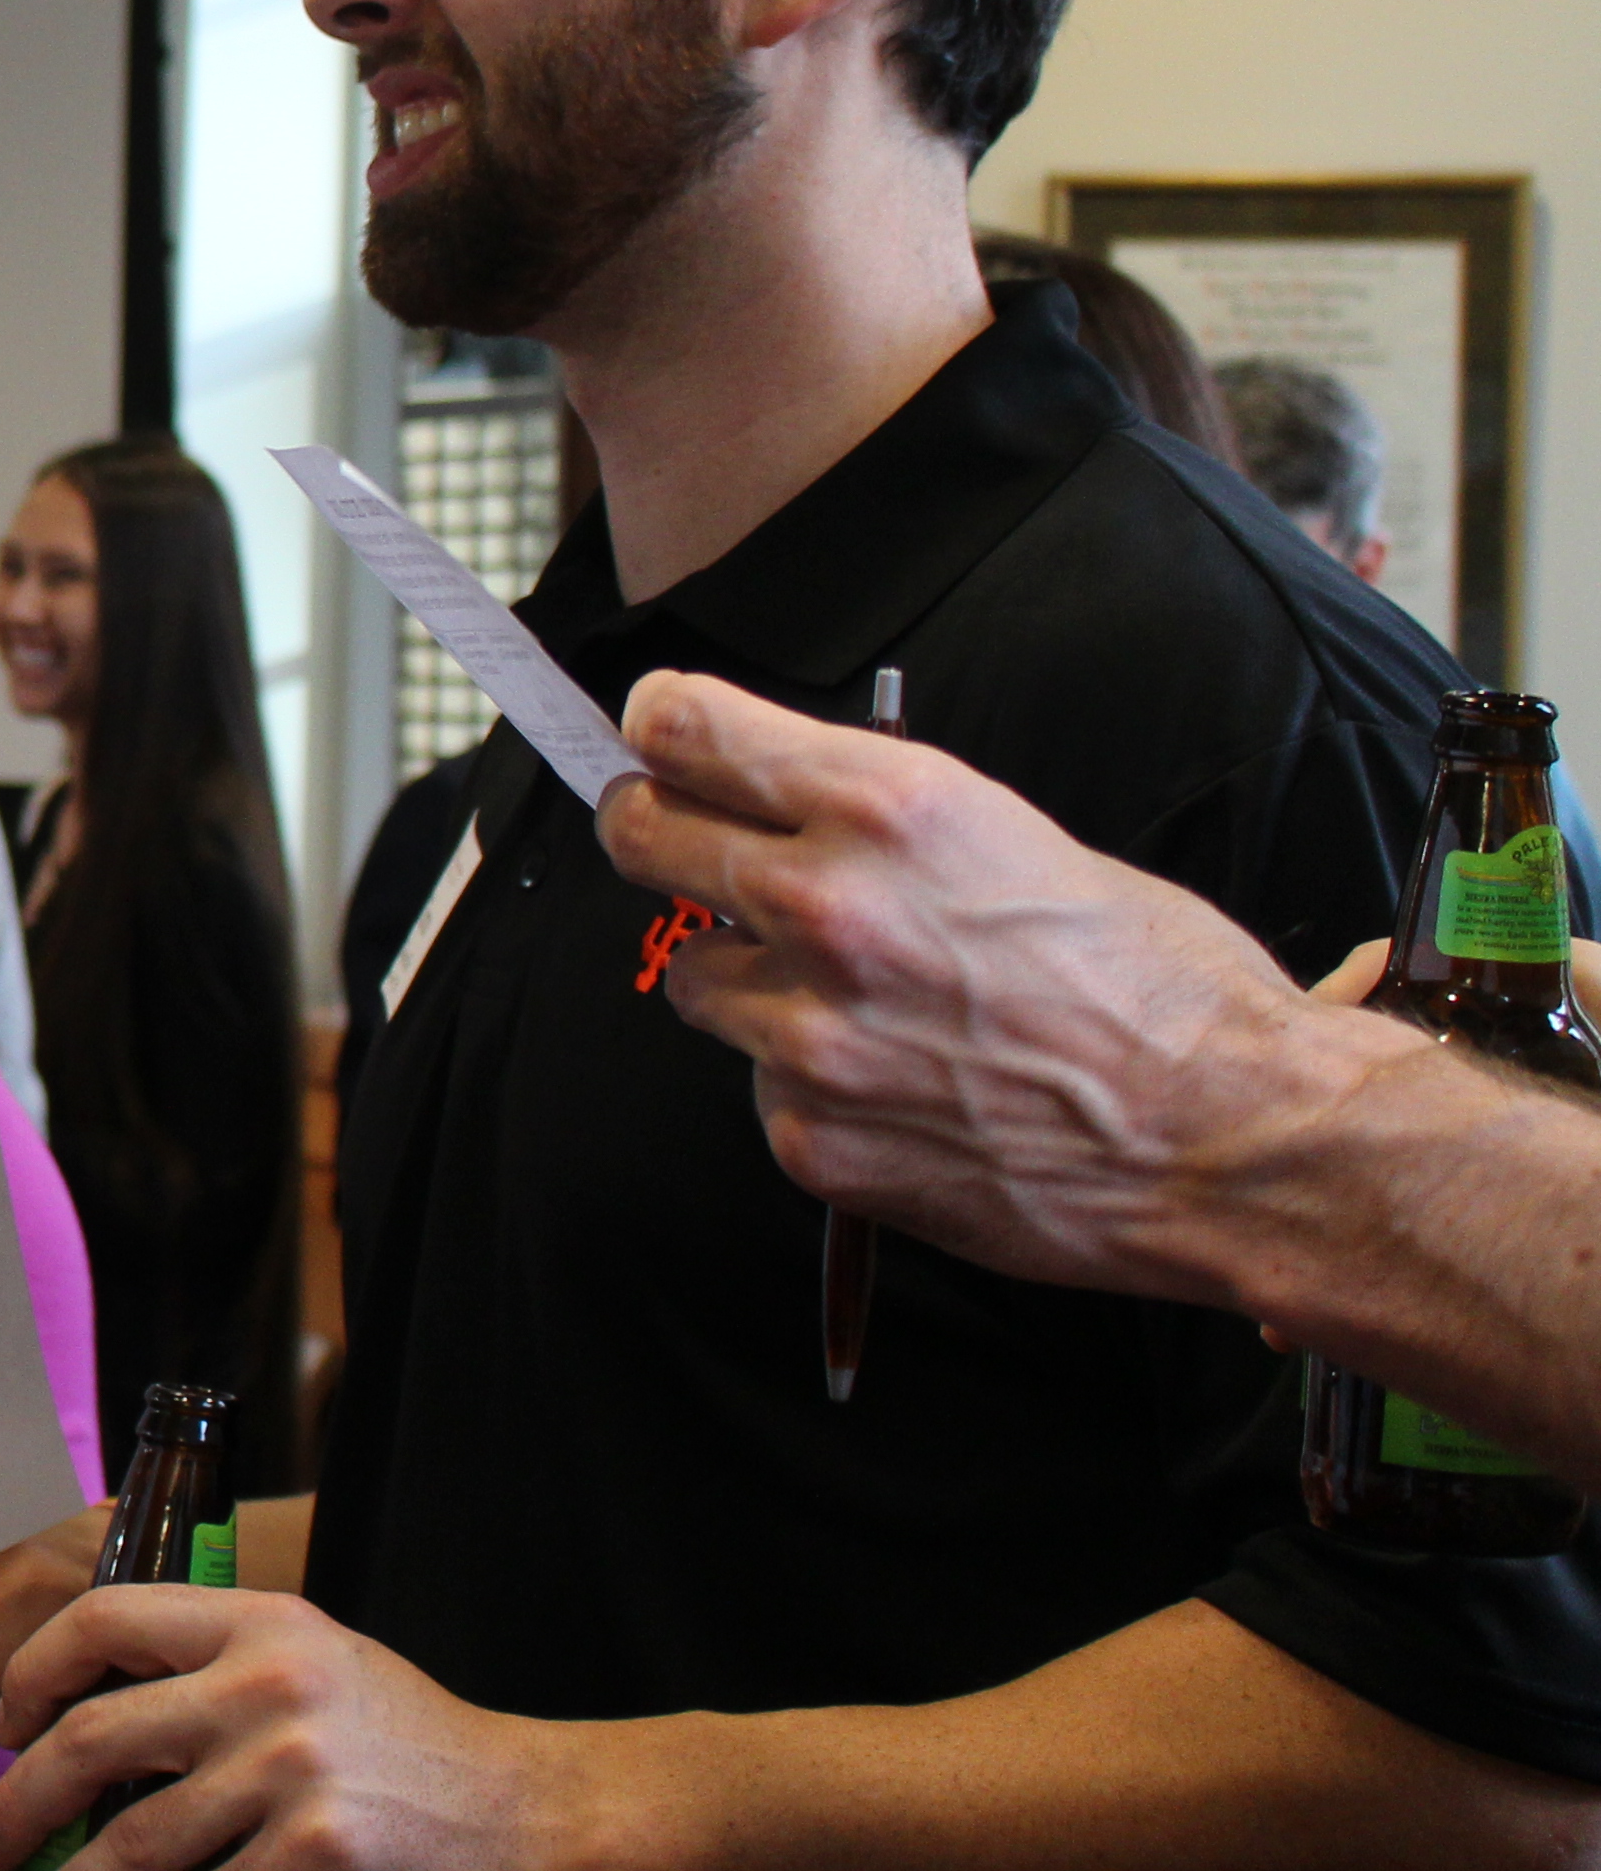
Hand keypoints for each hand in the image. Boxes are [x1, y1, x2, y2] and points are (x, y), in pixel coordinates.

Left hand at [0, 1585, 585, 1870]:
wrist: (538, 1819)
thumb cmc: (414, 1751)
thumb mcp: (317, 1670)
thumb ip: (217, 1679)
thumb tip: (89, 1740)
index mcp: (257, 1622)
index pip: (104, 1618)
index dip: (34, 1674)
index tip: (5, 1730)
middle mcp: (266, 1685)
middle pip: (93, 1739)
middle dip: (20, 1806)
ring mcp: (291, 1770)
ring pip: (131, 1843)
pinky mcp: (318, 1856)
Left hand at [600, 670, 1377, 1309]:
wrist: (1231, 1139)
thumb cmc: (1162, 988)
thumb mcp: (1022, 839)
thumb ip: (880, 820)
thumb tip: (787, 803)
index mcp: (886, 808)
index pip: (683, 731)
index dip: (663, 731)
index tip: (657, 737)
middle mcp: (826, 908)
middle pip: (639, 838)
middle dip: (658, 833)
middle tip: (685, 845)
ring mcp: (807, 1032)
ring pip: (699, 978)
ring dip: (754, 980)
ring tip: (869, 1002)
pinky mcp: (809, 1135)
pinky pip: (763, 1087)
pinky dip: (812, 1084)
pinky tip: (907, 1088)